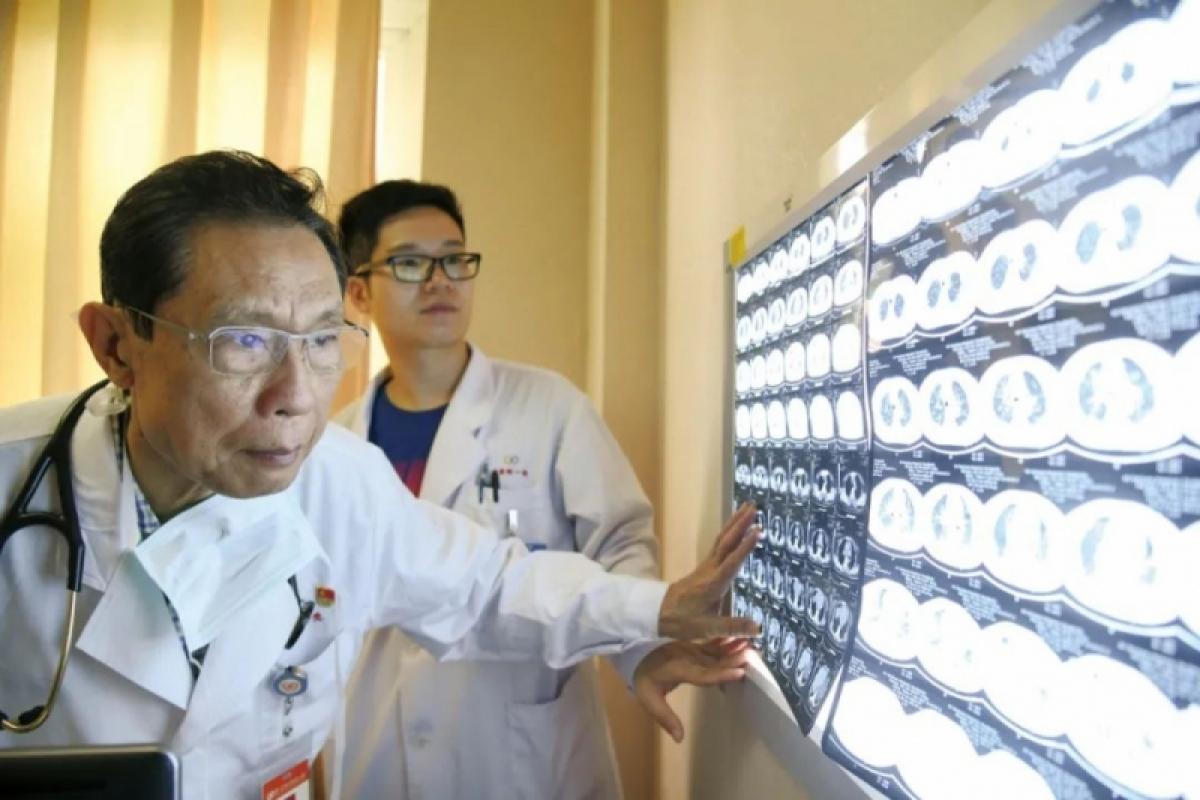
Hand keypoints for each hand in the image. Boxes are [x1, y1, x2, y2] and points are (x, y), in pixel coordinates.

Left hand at [633, 638, 751, 741]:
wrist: (632, 651)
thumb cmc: (642, 677)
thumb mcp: (648, 699)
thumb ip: (665, 718)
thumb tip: (679, 739)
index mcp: (677, 669)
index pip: (702, 674)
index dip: (721, 674)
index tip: (740, 672)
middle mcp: (686, 657)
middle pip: (712, 660)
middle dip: (733, 659)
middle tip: (753, 656)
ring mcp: (689, 649)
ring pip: (713, 650)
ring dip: (732, 648)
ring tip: (750, 645)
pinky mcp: (692, 646)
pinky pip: (710, 644)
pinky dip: (725, 642)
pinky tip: (737, 640)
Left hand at [658, 502, 760, 639]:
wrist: (658, 613)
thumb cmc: (683, 621)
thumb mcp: (708, 628)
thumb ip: (733, 627)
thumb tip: (758, 628)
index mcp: (713, 583)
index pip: (732, 562)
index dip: (745, 547)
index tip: (757, 530)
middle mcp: (710, 570)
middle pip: (726, 542)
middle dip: (740, 524)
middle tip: (754, 507)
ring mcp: (706, 566)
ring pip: (722, 539)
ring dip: (734, 523)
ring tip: (748, 508)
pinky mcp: (704, 567)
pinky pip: (718, 544)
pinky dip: (728, 532)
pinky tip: (734, 527)